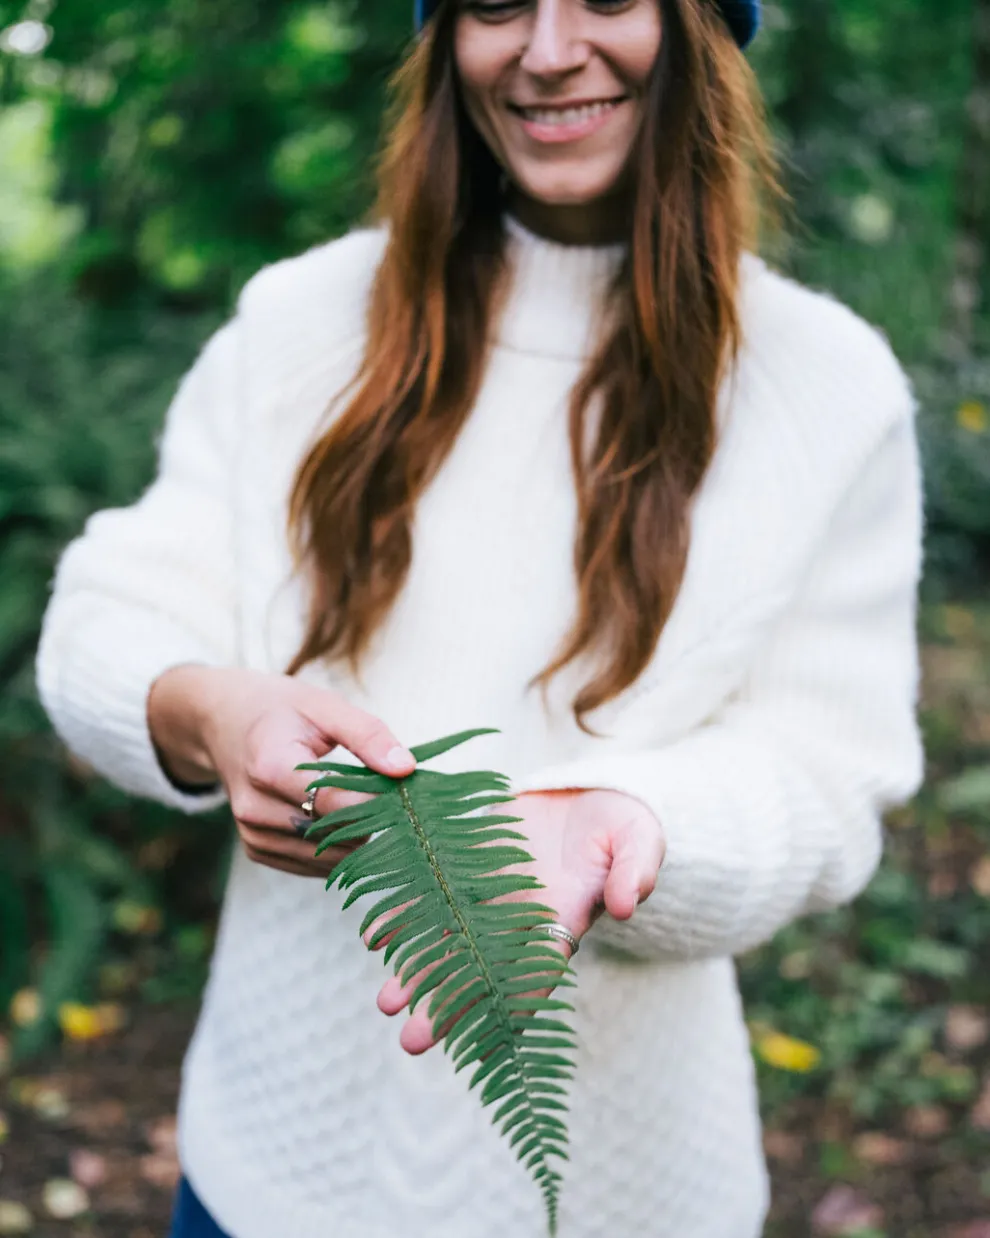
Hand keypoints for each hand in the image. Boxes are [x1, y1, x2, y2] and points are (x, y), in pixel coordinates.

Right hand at [147, 665, 415, 877]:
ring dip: (360, 838)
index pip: (335, 802)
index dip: (377, 801)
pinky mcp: (258, 851)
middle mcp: (255, 808)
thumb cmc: (280, 710)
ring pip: (329, 858)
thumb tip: (406, 769)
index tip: (406, 791)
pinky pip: (314, 866)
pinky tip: (348, 820)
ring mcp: (253, 834)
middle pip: (334, 834)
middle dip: (373, 820)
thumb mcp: (324, 706)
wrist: (223, 723)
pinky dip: (339, 848)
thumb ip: (368, 735)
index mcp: (269, 766)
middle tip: (395, 797)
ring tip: (371, 805)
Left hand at [367, 787, 665, 1053]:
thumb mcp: (640, 843)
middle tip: (413, 1040)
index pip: (537, 975)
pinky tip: (377, 935)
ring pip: (450, 941)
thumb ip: (634, 873)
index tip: (482, 1039)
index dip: (510, 1006)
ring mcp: (492, 894)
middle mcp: (521, 919)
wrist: (591, 792)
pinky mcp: (469, 863)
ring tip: (386, 1002)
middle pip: (482, 971)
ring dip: (418, 971)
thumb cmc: (624, 825)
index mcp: (564, 923)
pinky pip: (432, 894)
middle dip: (449, 1005)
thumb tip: (626, 906)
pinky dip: (406, 915)